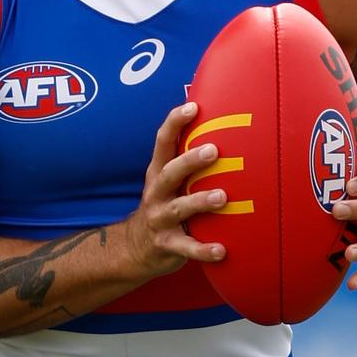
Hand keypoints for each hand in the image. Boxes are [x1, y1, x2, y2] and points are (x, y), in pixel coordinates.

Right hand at [125, 101, 227, 276]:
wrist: (134, 249)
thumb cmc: (164, 206)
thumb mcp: (168, 183)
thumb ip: (187, 163)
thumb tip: (223, 132)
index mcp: (158, 173)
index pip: (163, 142)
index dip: (175, 122)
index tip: (192, 106)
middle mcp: (156, 193)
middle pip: (170, 172)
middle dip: (189, 160)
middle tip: (213, 150)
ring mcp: (160, 219)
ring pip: (179, 208)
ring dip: (200, 201)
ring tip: (222, 197)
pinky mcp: (167, 245)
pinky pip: (186, 248)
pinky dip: (203, 249)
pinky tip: (222, 250)